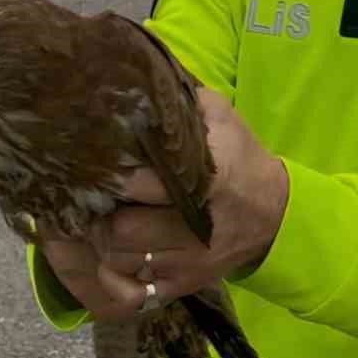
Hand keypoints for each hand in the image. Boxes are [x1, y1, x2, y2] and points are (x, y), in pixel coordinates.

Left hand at [41, 88, 289, 320]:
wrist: (274, 214)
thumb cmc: (239, 156)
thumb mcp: (219, 116)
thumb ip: (180, 97)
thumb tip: (135, 69)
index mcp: (208, 179)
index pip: (143, 185)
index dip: (113, 176)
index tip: (91, 164)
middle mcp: (197, 227)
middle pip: (122, 231)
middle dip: (98, 213)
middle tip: (84, 195)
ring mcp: (189, 261)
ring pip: (121, 262)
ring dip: (101, 242)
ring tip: (91, 218)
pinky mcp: (183, 284)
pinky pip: (133, 289)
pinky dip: (114, 271)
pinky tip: (109, 248)